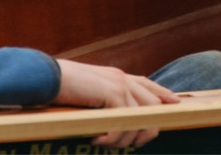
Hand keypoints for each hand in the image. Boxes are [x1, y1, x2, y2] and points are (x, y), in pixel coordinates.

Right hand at [52, 59, 179, 147]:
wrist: (46, 77)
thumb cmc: (61, 87)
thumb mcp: (89, 92)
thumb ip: (104, 99)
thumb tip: (115, 118)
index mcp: (117, 76)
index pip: (147, 84)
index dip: (163, 94)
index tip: (174, 103)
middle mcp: (122, 78)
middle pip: (152, 105)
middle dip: (146, 128)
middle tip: (132, 144)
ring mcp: (119, 84)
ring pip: (139, 118)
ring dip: (124, 138)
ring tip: (104, 143)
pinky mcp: (113, 93)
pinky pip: (124, 122)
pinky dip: (113, 136)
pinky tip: (98, 139)